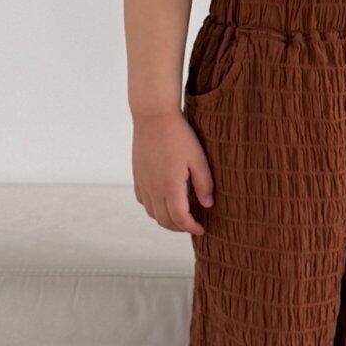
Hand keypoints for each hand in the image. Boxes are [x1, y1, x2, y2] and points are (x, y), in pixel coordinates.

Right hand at [133, 109, 213, 237]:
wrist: (153, 117)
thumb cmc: (179, 135)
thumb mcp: (198, 158)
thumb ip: (204, 184)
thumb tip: (207, 205)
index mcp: (170, 186)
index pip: (180, 219)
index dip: (192, 228)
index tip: (202, 229)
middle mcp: (153, 189)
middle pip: (165, 221)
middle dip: (180, 228)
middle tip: (194, 225)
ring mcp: (143, 183)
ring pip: (153, 213)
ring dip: (167, 220)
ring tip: (181, 216)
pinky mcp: (137, 176)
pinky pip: (144, 201)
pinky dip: (154, 209)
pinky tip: (164, 202)